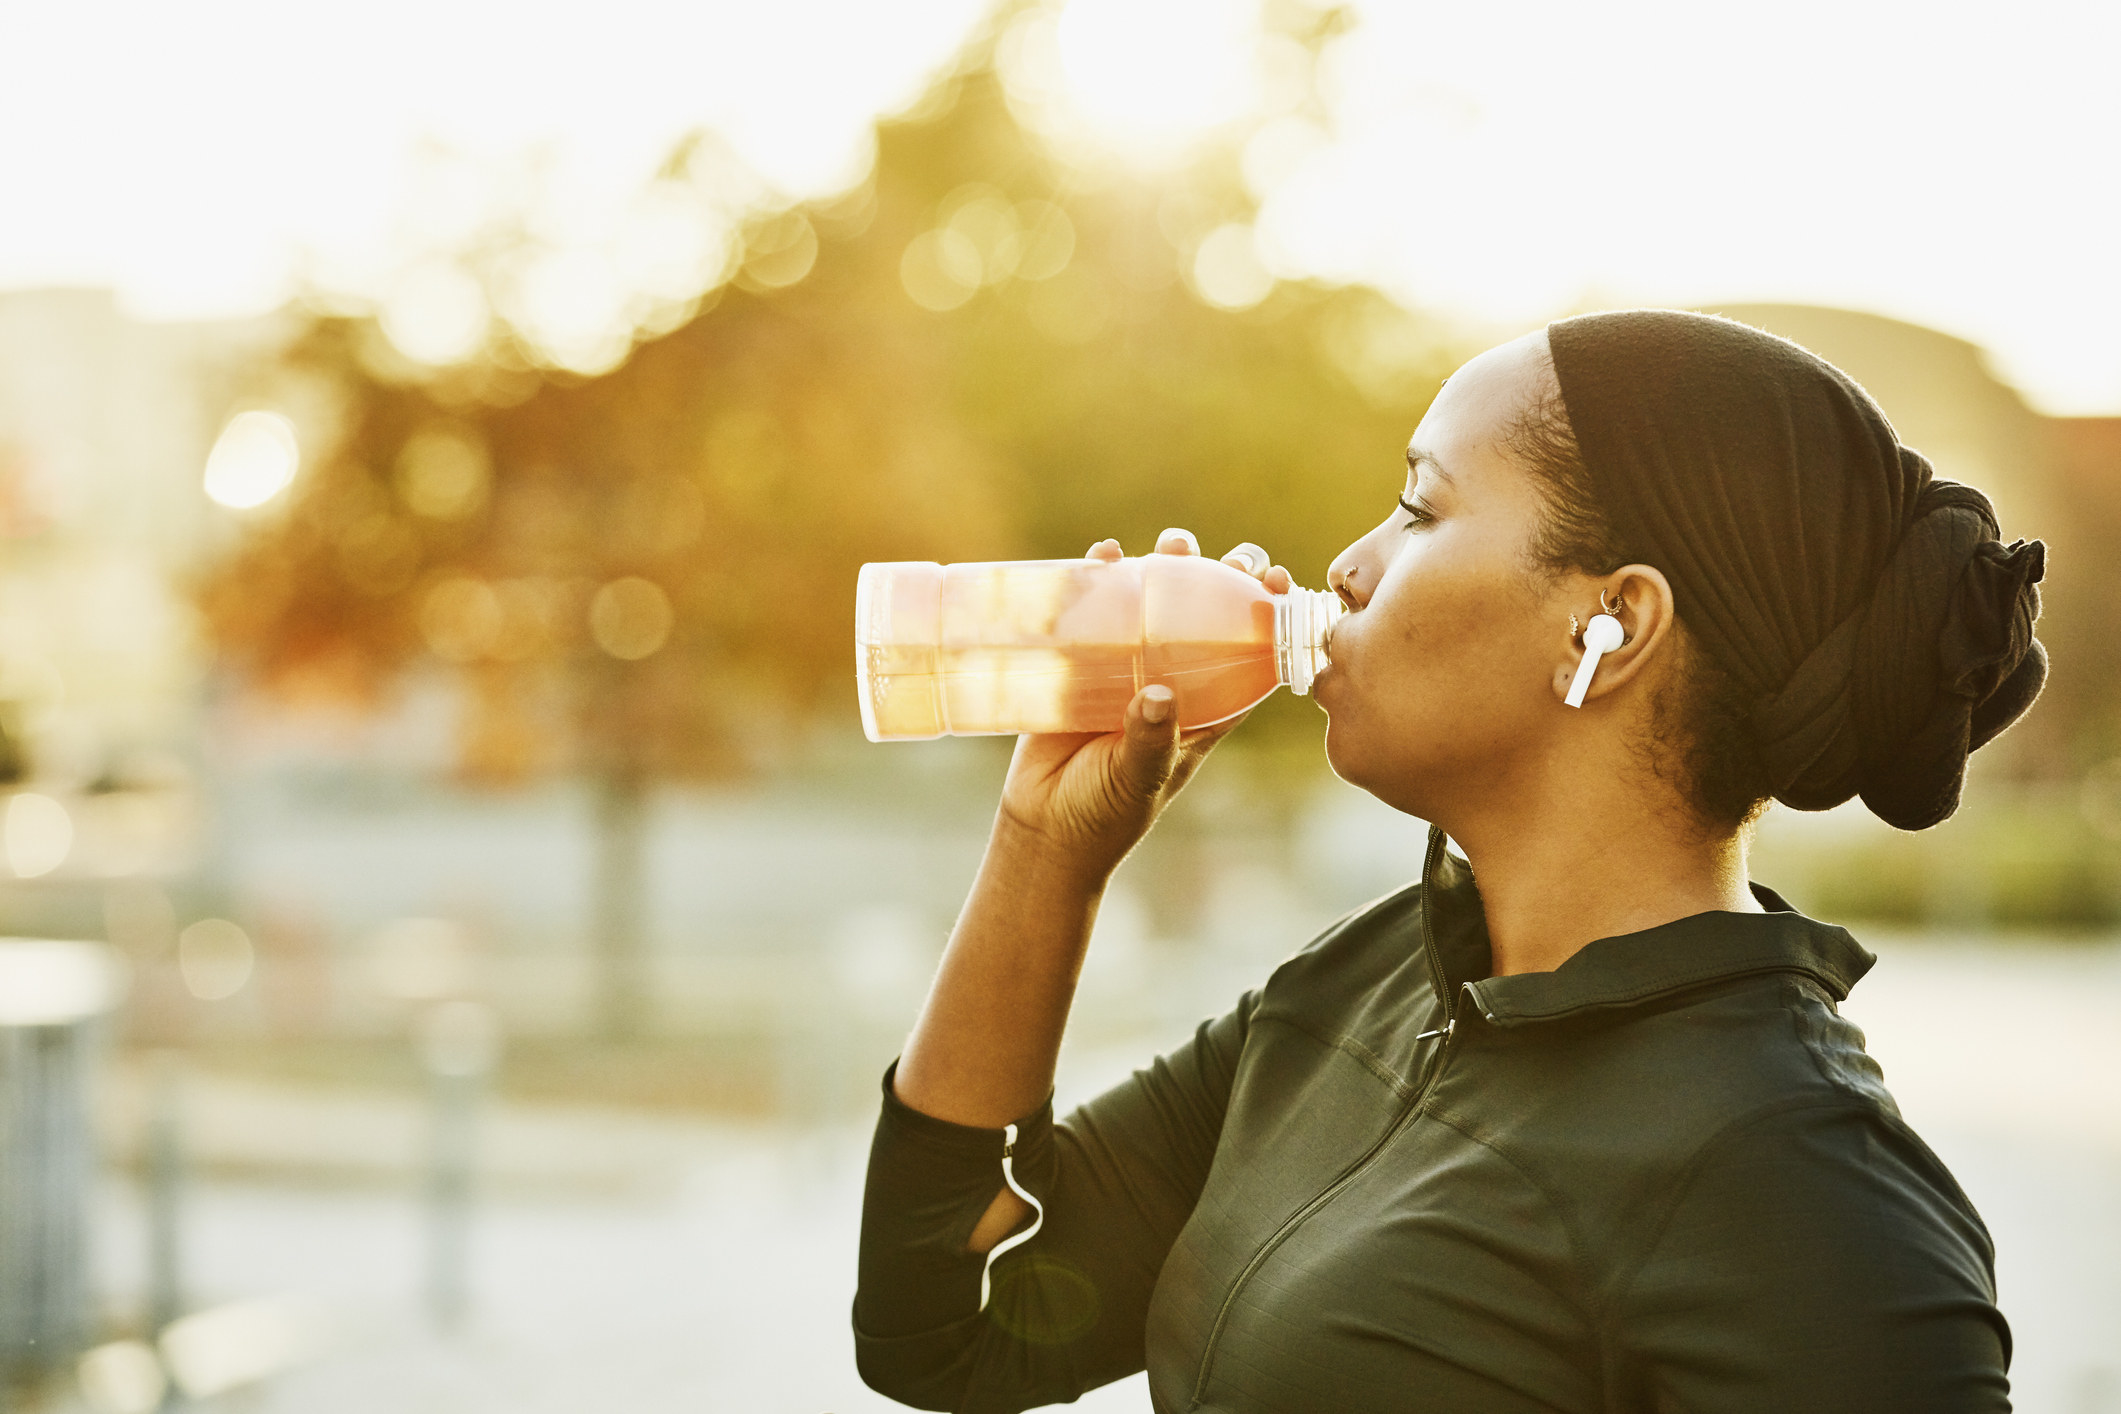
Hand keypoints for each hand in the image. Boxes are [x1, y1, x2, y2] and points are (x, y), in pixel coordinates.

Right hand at [995, 529, 1292, 882]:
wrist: (1041, 828)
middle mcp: (1171, 680)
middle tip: (1229, 558)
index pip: (1250, 656)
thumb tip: (1160, 695)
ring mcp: (1125, 668)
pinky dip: (1099, 579)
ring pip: (1154, 605)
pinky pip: (1094, 610)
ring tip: (1174, 544)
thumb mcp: (1139, 778)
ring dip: (1167, 568)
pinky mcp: (1079, 662)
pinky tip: (1103, 554)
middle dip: (1221, 579)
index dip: (1269, 619)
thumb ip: (1151, 741)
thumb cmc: (1105, 813)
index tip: (1279, 583)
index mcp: (1205, 711)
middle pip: (1205, 618)